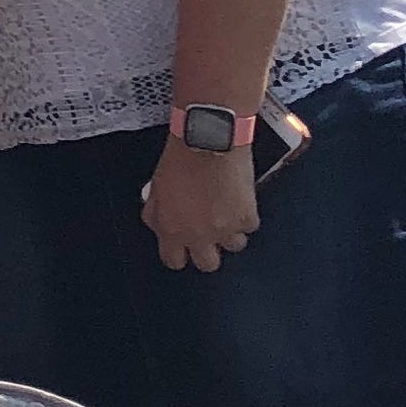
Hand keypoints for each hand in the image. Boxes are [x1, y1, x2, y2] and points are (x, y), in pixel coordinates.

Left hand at [141, 138, 259, 271]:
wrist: (209, 141)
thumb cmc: (180, 159)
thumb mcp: (156, 189)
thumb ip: (157, 213)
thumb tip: (160, 225)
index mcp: (172, 230)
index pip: (174, 261)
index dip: (179, 254)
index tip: (183, 247)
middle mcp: (199, 235)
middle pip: (208, 265)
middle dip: (208, 251)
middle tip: (208, 234)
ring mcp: (226, 229)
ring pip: (234, 247)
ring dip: (230, 234)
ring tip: (225, 214)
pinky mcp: (247, 217)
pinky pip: (249, 227)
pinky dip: (246, 217)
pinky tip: (239, 201)